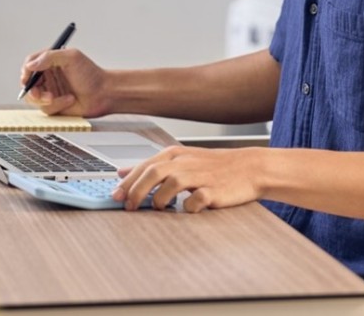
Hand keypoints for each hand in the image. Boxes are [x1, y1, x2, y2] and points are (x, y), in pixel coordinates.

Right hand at [18, 48, 111, 117]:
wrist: (104, 94)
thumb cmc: (91, 74)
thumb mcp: (71, 57)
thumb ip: (49, 57)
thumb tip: (30, 65)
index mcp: (50, 61)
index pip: (30, 64)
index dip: (26, 71)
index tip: (27, 77)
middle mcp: (48, 76)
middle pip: (28, 83)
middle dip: (32, 90)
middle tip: (38, 93)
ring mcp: (50, 91)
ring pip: (34, 98)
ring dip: (44, 99)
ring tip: (55, 97)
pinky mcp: (54, 105)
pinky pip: (46, 108)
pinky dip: (57, 105)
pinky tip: (69, 100)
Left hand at [112, 145, 265, 212]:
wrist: (249, 168)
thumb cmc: (214, 166)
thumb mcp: (181, 160)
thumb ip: (151, 166)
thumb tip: (122, 173)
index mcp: (175, 154)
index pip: (144, 166)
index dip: (127, 183)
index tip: (115, 197)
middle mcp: (185, 163)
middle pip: (153, 174)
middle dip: (136, 192)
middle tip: (129, 207)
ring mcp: (199, 176)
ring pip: (170, 185)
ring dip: (160, 200)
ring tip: (160, 208)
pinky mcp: (213, 191)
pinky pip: (194, 201)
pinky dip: (187, 207)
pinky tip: (186, 210)